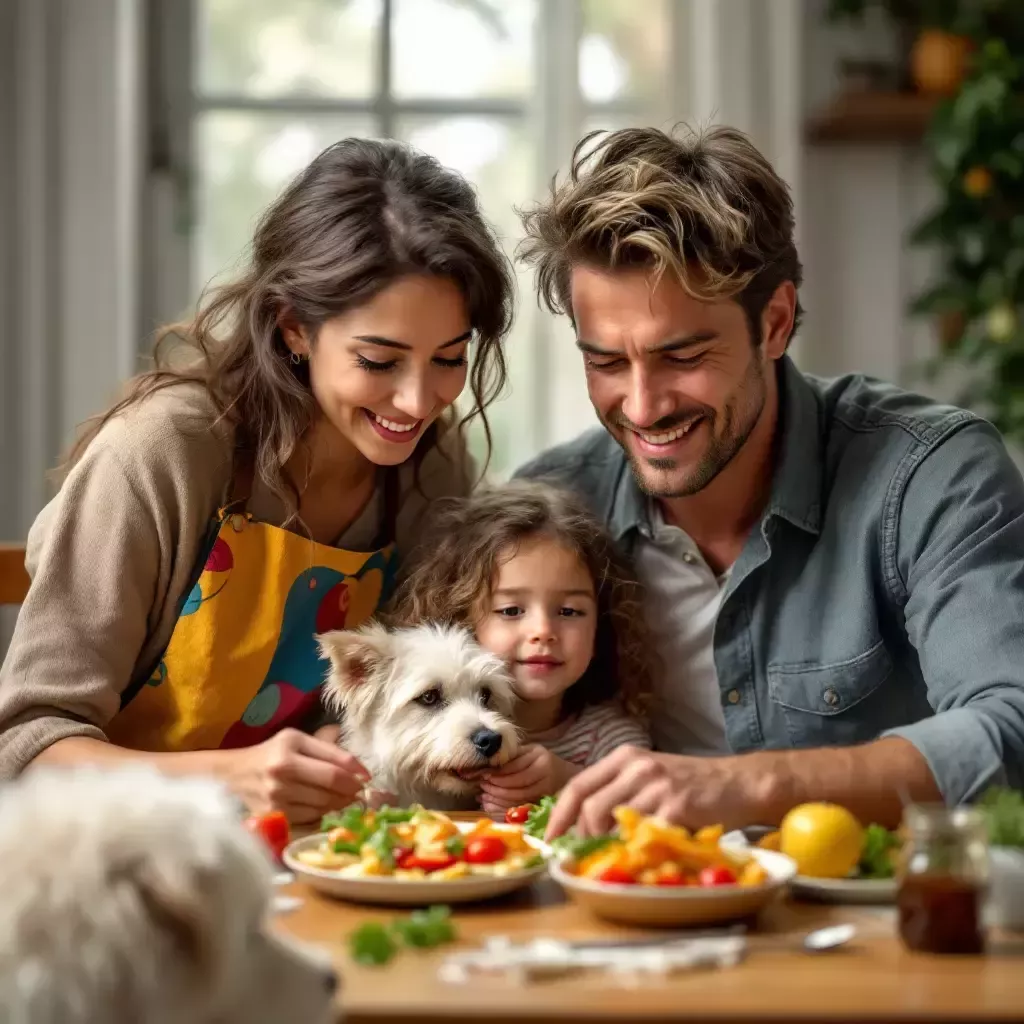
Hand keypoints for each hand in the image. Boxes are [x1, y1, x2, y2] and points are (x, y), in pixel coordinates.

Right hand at [228, 728, 370, 824]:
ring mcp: (277, 796)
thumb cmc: (271, 754)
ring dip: (340, 804)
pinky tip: (326, 809)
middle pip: (331, 786)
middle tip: (360, 791)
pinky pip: (309, 819)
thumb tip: (358, 764)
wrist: (232, 776)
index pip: (334, 764)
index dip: (357, 771)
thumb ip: (326, 747)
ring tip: (346, 800)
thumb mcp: (295, 740)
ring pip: (323, 805)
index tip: (368, 776)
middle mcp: (282, 770)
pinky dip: (322, 815)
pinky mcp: (273, 815)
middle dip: (351, 790)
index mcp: (290, 746)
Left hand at [478, 744, 579, 814]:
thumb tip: (488, 766)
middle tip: (483, 786)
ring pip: (518, 798)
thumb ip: (513, 757)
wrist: (566, 776)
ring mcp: (546, 792)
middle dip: (496, 787)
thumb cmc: (543, 761)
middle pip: (516, 785)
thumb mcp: (530, 752)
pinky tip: (493, 805)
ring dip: (498, 798)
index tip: (484, 775)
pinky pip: (520, 808)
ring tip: (485, 795)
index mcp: (541, 759)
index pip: (515, 768)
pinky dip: (504, 807)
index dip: (498, 773)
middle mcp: (546, 776)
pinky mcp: (544, 805)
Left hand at [544, 745, 782, 839]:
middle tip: (586, 856)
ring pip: (611, 820)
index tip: (550, 839)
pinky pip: (643, 833)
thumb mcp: (650, 776)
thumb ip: (620, 791)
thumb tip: (583, 825)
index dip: (559, 815)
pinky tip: (643, 856)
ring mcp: (656, 785)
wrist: (738, 782)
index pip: (577, 785)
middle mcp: (637, 766)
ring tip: (616, 856)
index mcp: (624, 757)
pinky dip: (636, 849)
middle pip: (589, 806)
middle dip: (581, 837)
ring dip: (607, 845)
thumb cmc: (693, 784)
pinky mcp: (676, 806)